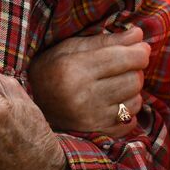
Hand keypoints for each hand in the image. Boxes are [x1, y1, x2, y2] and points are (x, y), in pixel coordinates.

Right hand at [27, 26, 149, 136]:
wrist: (29, 106)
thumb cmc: (51, 69)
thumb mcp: (72, 48)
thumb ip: (107, 40)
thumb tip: (139, 35)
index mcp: (74, 69)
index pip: (124, 58)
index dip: (140, 52)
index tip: (140, 49)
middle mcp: (82, 96)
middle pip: (134, 80)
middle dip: (135, 71)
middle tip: (123, 67)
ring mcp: (89, 119)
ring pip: (135, 102)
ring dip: (131, 92)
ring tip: (115, 85)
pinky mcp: (95, 134)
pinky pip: (129, 122)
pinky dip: (127, 112)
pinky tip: (113, 104)